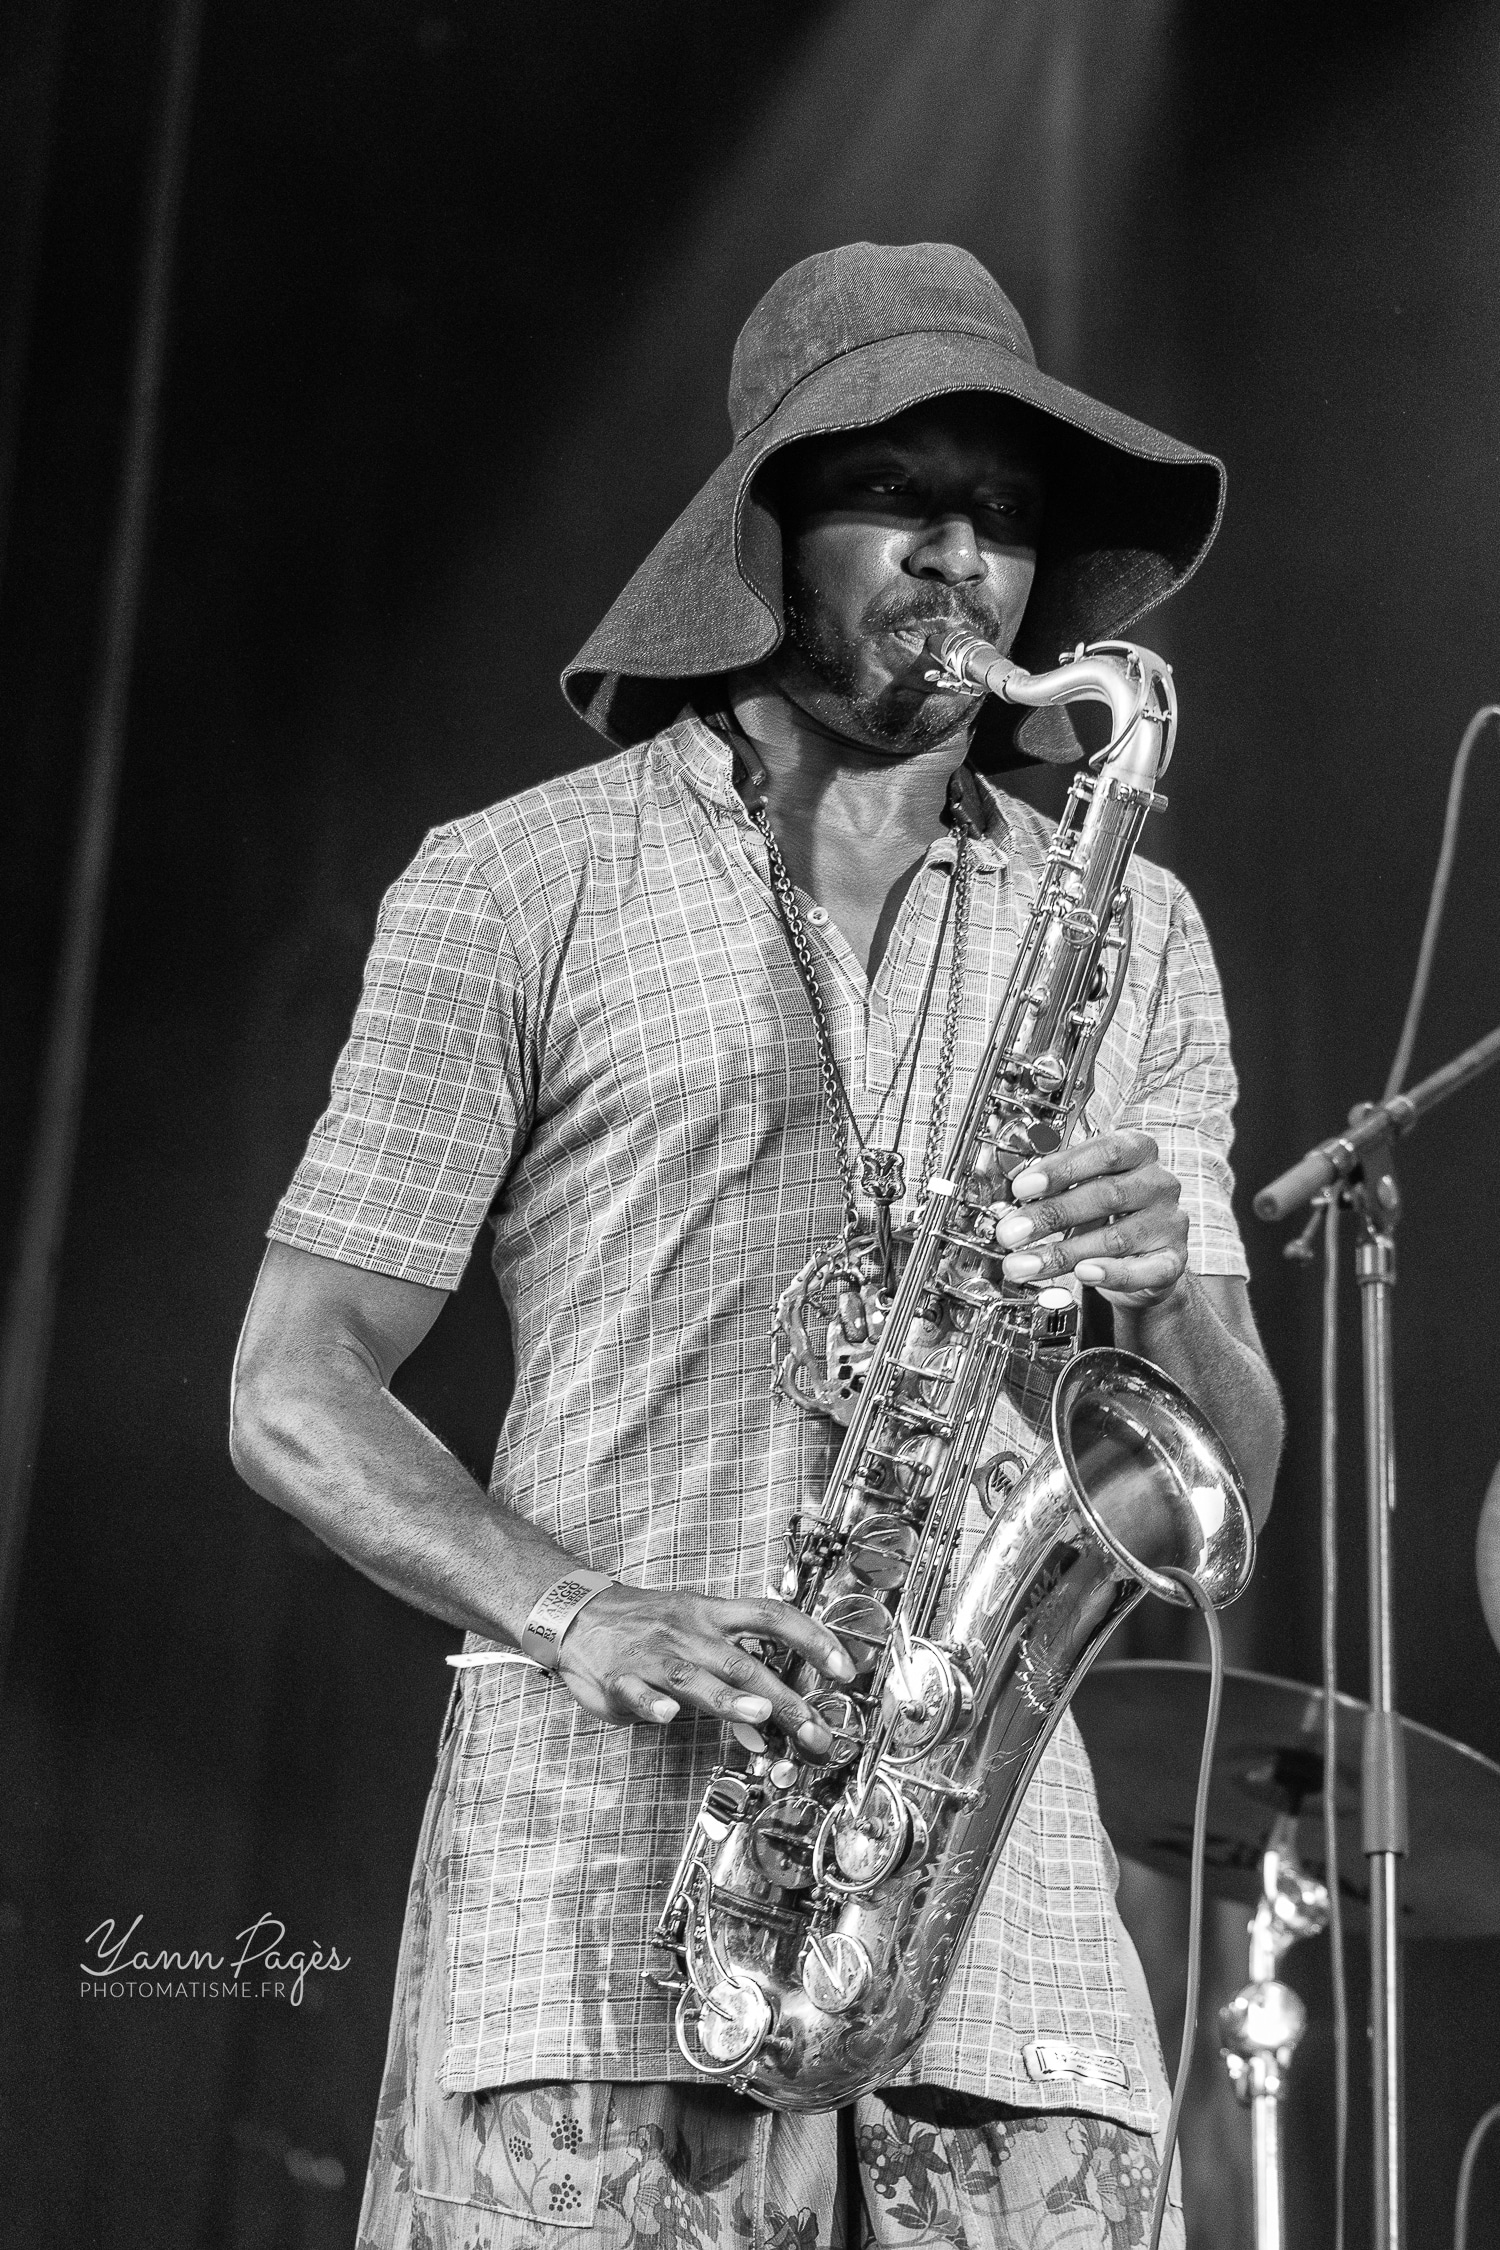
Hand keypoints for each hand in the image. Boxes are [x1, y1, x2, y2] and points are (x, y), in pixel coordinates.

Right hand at [556, 1585, 856, 1753]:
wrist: (577, 1614)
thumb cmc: (648, 1627)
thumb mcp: (694, 1635)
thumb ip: (732, 1678)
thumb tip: (773, 1722)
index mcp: (711, 1614)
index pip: (772, 1616)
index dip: (813, 1638)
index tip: (845, 1668)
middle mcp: (688, 1631)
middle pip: (742, 1662)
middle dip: (784, 1699)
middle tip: (815, 1731)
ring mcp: (653, 1655)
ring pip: (694, 1676)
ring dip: (728, 1698)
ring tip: (761, 1716)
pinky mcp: (618, 1678)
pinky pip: (637, 1691)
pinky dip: (651, 1704)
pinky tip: (666, 1717)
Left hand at [990, 1128, 1188, 1310]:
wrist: (1140, 1259)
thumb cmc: (1106, 1214)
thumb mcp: (1081, 1189)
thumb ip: (1055, 1186)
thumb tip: (1013, 1196)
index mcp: (1139, 1151)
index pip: (1104, 1153)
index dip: (1060, 1170)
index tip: (1021, 1188)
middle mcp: (1159, 1183)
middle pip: (1106, 1195)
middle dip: (1051, 1215)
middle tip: (1011, 1233)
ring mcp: (1170, 1223)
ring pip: (1115, 1237)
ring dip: (1062, 1253)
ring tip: (1024, 1264)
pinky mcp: (1173, 1260)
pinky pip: (1143, 1270)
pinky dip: (1111, 1274)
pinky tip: (1082, 1274)